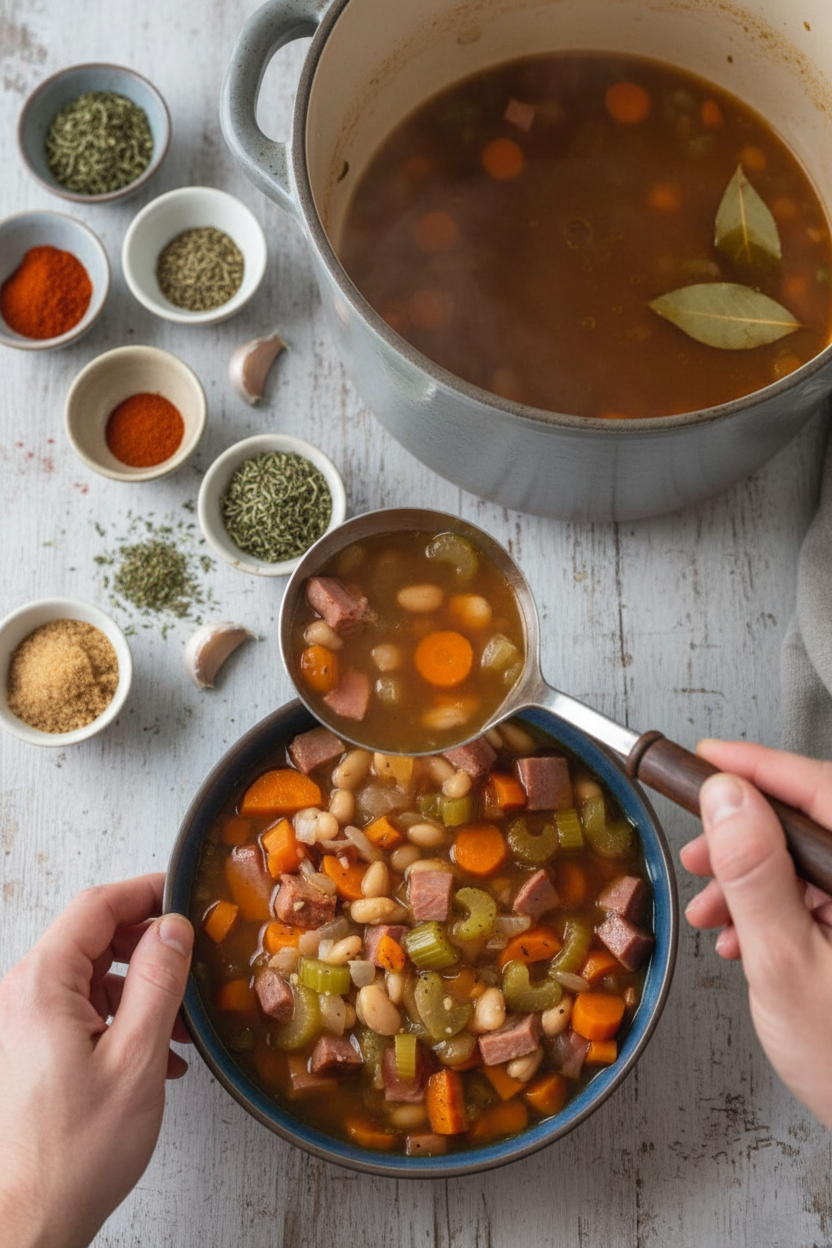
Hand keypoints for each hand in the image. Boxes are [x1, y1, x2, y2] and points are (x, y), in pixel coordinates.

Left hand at [0, 873, 192, 1247]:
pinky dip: (124, 1019)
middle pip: (93, 937)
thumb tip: (173, 929)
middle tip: (193, 958)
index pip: (96, 906)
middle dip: (149, 945)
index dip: (146, 892)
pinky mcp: (34, 1051)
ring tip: (181, 1023)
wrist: (29, 1222)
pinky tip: (158, 1054)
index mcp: (42, 985)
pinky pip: (84, 1011)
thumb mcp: (135, 1058)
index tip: (184, 894)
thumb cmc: (73, 1153)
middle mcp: (25, 995)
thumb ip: (157, 983)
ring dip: (142, 990)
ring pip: (93, 977)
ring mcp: (26, 1024)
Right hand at [681, 739, 831, 1129]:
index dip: (755, 766)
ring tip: (713, 911)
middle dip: (742, 836)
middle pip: (809, 824)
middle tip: (698, 854)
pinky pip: (819, 896)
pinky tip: (745, 939)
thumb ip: (755, 875)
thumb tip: (727, 799)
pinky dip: (776, 909)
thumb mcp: (786, 965)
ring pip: (808, 862)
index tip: (707, 760)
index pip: (819, 788)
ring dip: (752, 880)